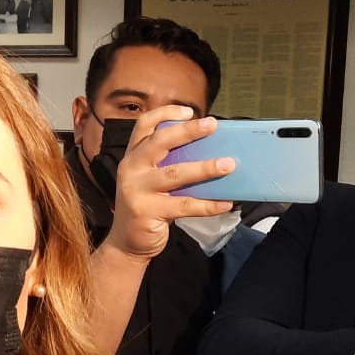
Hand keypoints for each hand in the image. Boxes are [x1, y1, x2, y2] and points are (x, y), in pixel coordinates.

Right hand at [99, 106, 235, 262]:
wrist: (126, 243)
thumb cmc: (145, 207)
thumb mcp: (149, 180)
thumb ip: (167, 165)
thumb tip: (209, 151)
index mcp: (132, 157)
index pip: (144, 126)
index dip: (165, 114)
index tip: (189, 111)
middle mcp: (131, 169)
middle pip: (160, 142)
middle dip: (188, 132)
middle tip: (213, 125)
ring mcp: (137, 191)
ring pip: (175, 174)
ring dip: (205, 168)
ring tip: (228, 165)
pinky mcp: (147, 212)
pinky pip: (184, 205)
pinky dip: (207, 205)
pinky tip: (225, 203)